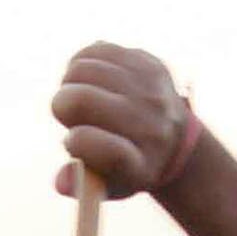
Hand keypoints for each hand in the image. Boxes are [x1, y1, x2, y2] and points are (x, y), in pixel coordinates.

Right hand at [50, 44, 192, 199]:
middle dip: (63, 106)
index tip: (74, 141)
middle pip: (81, 99)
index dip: (77, 142)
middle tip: (72, 114)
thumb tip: (60, 182)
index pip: (101, 147)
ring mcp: (151, 91)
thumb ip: (79, 186)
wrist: (175, 143)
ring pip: (82, 69)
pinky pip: (95, 50)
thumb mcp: (106, 185)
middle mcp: (151, 126)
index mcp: (139, 165)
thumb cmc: (127, 167)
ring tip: (83, 96)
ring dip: (71, 82)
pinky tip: (91, 79)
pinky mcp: (149, 63)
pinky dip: (82, 63)